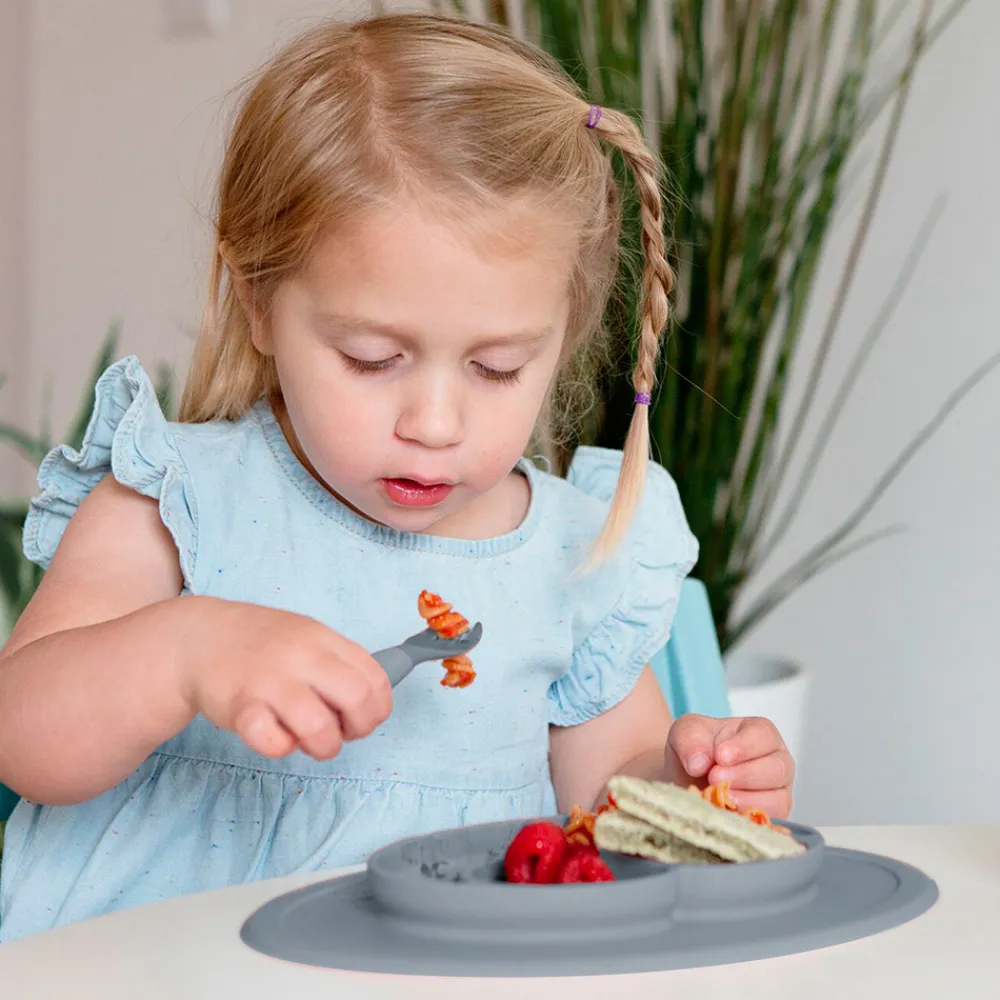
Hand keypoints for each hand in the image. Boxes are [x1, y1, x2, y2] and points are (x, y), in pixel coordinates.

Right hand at [177, 597, 391, 760]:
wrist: (199, 637)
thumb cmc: (261, 644)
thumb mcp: (307, 637)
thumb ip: (339, 663)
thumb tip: (372, 701)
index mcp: (324, 639)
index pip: (376, 678)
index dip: (377, 708)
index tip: (361, 717)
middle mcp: (302, 657)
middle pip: (357, 699)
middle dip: (359, 728)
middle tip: (341, 733)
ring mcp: (270, 681)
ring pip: (319, 727)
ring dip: (323, 746)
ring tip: (308, 740)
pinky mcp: (240, 707)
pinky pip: (272, 741)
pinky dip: (280, 747)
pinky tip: (274, 735)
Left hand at [666, 713, 794, 818]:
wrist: (688, 778)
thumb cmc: (696, 749)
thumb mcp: (686, 732)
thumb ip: (690, 740)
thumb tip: (699, 763)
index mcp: (760, 733)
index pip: (764, 736)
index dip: (744, 747)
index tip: (720, 756)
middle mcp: (776, 761)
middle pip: (778, 768)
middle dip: (744, 775)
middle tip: (714, 778)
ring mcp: (777, 791)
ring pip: (777, 799)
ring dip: (745, 800)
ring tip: (718, 796)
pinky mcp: (772, 817)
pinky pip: (770, 823)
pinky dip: (746, 819)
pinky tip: (725, 812)